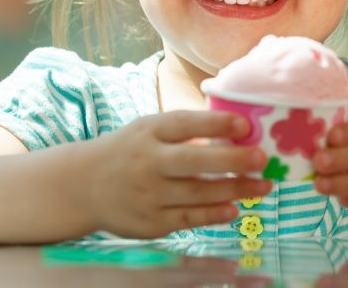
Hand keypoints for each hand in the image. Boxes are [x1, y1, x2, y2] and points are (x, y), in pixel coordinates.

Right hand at [84, 111, 271, 238]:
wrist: (84, 186)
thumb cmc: (131, 150)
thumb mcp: (150, 129)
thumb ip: (186, 130)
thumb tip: (238, 130)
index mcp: (149, 131)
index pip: (185, 124)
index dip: (216, 124)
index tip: (245, 126)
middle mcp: (147, 162)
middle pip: (193, 161)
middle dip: (231, 161)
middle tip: (262, 159)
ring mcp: (148, 194)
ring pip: (197, 193)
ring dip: (235, 190)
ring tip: (263, 186)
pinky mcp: (150, 222)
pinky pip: (188, 218)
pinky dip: (214, 215)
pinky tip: (235, 209)